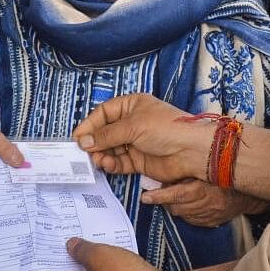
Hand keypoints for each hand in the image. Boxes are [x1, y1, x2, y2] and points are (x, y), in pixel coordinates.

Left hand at [54, 238, 160, 270]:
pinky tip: (116, 254)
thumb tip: (70, 246)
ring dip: (96, 260)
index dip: (61, 252)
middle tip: (82, 235)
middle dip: (80, 254)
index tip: (63, 237)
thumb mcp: (99, 255)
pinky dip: (109, 268)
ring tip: (100, 241)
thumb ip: (82, 249)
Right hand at [73, 94, 213, 182]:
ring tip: (98, 160)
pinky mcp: (139, 160)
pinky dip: (112, 164)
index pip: (104, 112)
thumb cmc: (167, 128)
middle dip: (94, 142)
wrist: (191, 151)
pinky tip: (107, 165)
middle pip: (105, 132)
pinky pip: (119, 162)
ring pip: (110, 149)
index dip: (90, 124)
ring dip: (102, 155)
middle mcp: (133, 123)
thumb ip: (106, 135)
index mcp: (132, 105)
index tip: (77, 137)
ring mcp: (136, 142)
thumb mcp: (133, 126)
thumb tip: (83, 141)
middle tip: (83, 152)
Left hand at [141, 179, 268, 227]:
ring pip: (182, 214)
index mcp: (206, 187)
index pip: (179, 194)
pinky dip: (187, 213)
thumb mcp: (206, 167)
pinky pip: (192, 220)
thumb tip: (166, 170)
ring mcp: (210, 215)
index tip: (145, 197)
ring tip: (175, 197)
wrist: (249, 190)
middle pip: (177, 207)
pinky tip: (189, 205)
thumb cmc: (225, 174)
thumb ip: (188, 168)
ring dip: (175, 207)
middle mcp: (208, 204)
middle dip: (165, 201)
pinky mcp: (211, 223)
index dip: (160, 196)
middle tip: (158, 194)